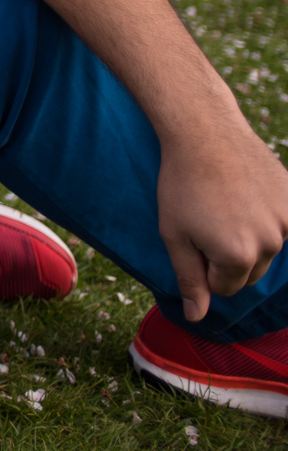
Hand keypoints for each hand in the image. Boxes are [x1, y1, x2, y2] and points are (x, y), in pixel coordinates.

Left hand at [158, 117, 287, 320]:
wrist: (204, 134)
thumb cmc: (181, 185)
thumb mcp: (174, 235)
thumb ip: (189, 279)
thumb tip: (196, 317)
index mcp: (237, 256)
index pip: (224, 287)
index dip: (204, 267)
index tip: (193, 237)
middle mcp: (269, 243)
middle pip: (249, 273)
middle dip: (228, 257)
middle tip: (207, 220)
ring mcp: (286, 222)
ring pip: (266, 250)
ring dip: (248, 237)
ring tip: (224, 205)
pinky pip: (281, 226)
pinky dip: (265, 218)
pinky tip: (245, 195)